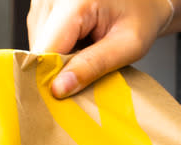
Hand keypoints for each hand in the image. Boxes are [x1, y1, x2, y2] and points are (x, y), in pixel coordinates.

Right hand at [28, 0, 173, 97]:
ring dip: (60, 60)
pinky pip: (42, 39)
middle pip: (40, 51)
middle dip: (60, 70)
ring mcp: (43, 1)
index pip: (44, 51)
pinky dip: (60, 50)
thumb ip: (94, 65)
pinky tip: (80, 44)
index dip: (51, 79)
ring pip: (39, 48)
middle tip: (89, 74)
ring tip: (88, 53)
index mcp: (73, 2)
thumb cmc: (141, 16)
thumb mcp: (129, 45)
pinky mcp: (42, 8)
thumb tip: (58, 89)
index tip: (65, 100)